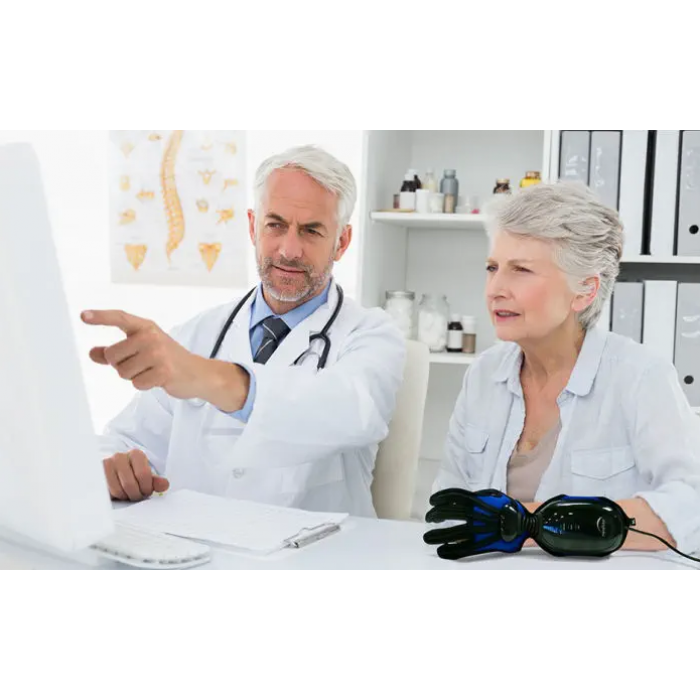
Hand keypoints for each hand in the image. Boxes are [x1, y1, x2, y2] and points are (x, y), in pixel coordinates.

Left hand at [82, 309, 205, 398]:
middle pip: (113, 355)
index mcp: (146, 327)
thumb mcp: (142, 350)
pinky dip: (144, 384)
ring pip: (123, 372)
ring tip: (151, 371)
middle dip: (121, 365)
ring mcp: (158, 354)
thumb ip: (116, 351)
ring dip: (134, 376)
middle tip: (142, 364)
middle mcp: (151, 337)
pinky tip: (158, 379)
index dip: (101, 317)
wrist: (198, 373)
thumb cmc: (167, 359)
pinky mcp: (164, 371)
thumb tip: (93, 353)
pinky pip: (137, 383)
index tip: (83, 316)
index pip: (120, 318)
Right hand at [103, 449, 169, 501]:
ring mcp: (106, 464)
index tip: (146, 491)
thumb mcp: (146, 478)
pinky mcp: (96, 475)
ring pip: (118, 490)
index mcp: (136, 454)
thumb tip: (165, 485)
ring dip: (124, 496)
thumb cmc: (132, 476)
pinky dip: (114, 496)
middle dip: (136, 494)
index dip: (146, 488)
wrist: (112, 475)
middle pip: (130, 484)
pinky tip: (117, 493)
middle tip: (136, 495)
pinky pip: (107, 492)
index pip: (143, 474)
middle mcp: (120, 456)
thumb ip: (156, 482)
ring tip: (127, 494)